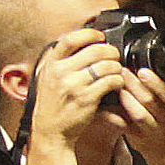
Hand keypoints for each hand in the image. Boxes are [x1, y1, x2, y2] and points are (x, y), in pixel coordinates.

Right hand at [27, 29, 125, 145]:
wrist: (49, 131)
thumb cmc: (51, 104)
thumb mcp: (47, 77)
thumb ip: (60, 60)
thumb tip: (79, 43)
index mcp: (51, 64)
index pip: (71, 39)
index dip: (89, 34)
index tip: (99, 36)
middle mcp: (61, 73)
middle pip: (95, 50)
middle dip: (110, 51)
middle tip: (113, 56)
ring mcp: (74, 86)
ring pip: (106, 65)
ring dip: (116, 66)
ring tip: (116, 71)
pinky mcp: (87, 99)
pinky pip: (110, 82)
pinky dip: (118, 81)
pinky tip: (116, 84)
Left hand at [111, 66, 164, 158]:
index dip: (156, 84)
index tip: (143, 72)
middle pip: (151, 101)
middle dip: (135, 85)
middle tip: (123, 71)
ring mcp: (151, 128)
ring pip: (138, 114)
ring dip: (126, 99)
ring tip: (116, 85)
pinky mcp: (136, 136)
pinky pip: (123, 125)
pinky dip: (112, 114)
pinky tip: (104, 103)